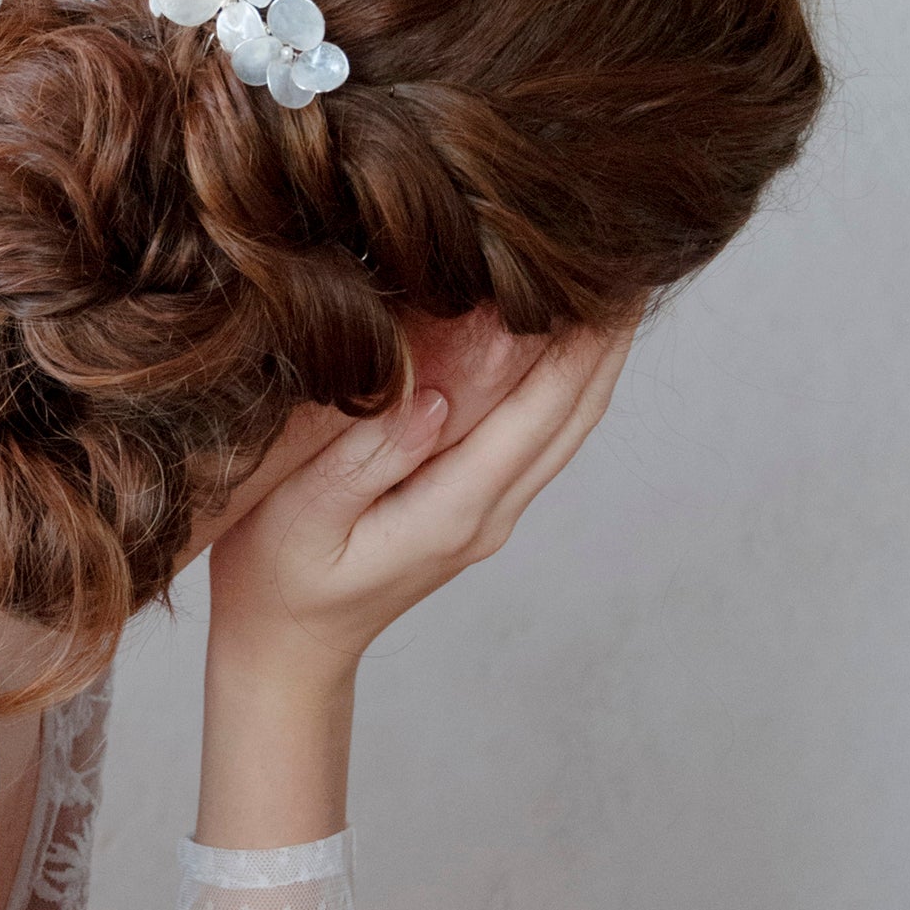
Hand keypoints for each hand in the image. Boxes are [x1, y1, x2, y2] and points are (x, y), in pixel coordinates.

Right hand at [206, 311, 637, 689]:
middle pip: (573, 415)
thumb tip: (434, 400)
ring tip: (615, 288)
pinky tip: (564, 341)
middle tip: (632, 259)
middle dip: (606, 337)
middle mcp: (489, 513)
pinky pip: (539, 437)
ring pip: (566, 427)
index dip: (579, 343)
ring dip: (594, 358)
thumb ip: (366, 458)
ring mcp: (489, 514)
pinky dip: (564, 383)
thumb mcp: (302, 516)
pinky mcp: (477, 508)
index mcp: (453, 510)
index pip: (538, 414)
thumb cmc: (277, 580)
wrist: (287, 650)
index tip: (605, 278)